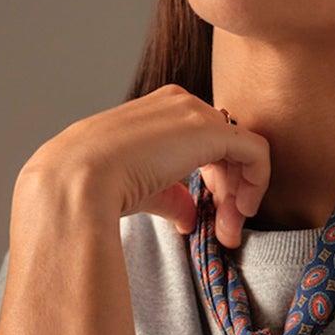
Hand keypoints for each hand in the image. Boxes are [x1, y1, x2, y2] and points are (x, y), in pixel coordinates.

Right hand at [25, 82, 270, 249]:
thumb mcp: (140, 188)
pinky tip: (243, 212)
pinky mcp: (212, 130)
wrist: (77, 181)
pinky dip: (257, 183)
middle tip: (224, 231)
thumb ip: (171, 196)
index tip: (208, 219)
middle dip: (229, 191)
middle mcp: (179, 103)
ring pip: (241, 149)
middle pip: (224, 145)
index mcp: (157, 110)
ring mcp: (195, 113)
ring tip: (229, 230)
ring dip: (241, 193)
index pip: (202, 141)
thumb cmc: (93, 186)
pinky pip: (256, 152)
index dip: (213, 182)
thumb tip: (189, 216)